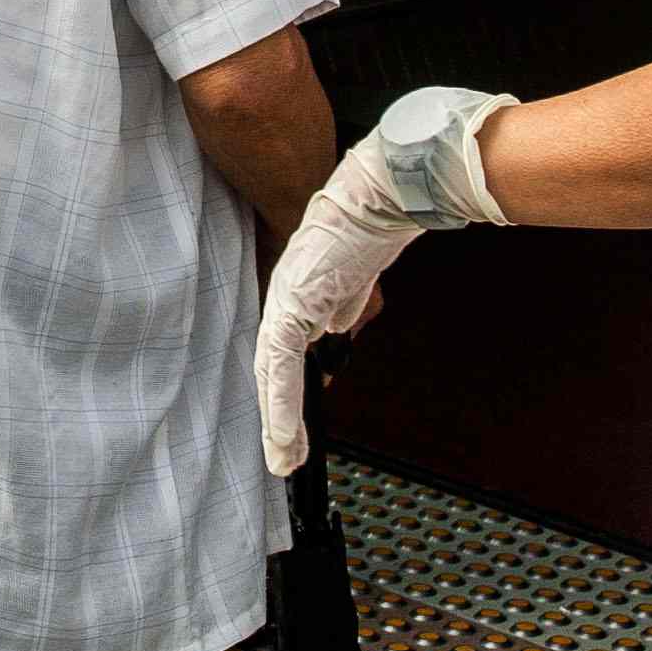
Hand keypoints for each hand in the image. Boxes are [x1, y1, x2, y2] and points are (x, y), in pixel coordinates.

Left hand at [250, 87, 510, 473]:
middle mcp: (284, 297)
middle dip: (276, 416)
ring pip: (271, 373)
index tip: (289, 426)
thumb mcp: (355, 273)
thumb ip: (341, 300)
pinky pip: (280, 364)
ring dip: (277, 421)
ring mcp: (284, 300)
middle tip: (281, 457)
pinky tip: (284, 433)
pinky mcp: (291, 303)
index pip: (282, 350)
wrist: (380, 192)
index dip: (282, 390)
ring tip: (284, 458)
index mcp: (299, 291)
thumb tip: (336, 326)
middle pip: (271, 368)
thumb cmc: (371, 219)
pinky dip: (281, 403)